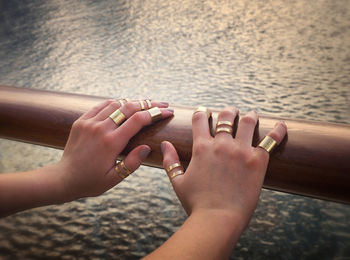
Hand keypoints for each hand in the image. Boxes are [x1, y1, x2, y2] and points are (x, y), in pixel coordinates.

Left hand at [57, 99, 172, 200]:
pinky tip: (125, 104)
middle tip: (163, 104)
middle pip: (129, 107)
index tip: (168, 112)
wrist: (63, 178)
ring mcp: (89, 122)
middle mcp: (100, 128)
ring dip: (133, 102)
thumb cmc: (91, 182)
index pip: (138, 120)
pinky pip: (101, 106)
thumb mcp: (114, 178)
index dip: (156, 113)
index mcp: (111, 143)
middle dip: (149, 104)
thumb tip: (147, 147)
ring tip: (147, 104)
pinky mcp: (81, 121)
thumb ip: (132, 163)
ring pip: (116, 103)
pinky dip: (116, 103)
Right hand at [161, 107, 286, 225]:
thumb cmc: (196, 203)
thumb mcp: (178, 182)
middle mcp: (221, 144)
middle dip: (228, 111)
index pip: (200, 120)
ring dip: (249, 116)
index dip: (201, 113)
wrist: (217, 219)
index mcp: (201, 147)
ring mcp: (241, 151)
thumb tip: (164, 144)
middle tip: (231, 112)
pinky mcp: (258, 160)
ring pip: (247, 122)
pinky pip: (271, 140)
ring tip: (251, 115)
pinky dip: (278, 130)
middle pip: (226, 116)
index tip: (204, 111)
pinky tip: (282, 125)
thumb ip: (170, 161)